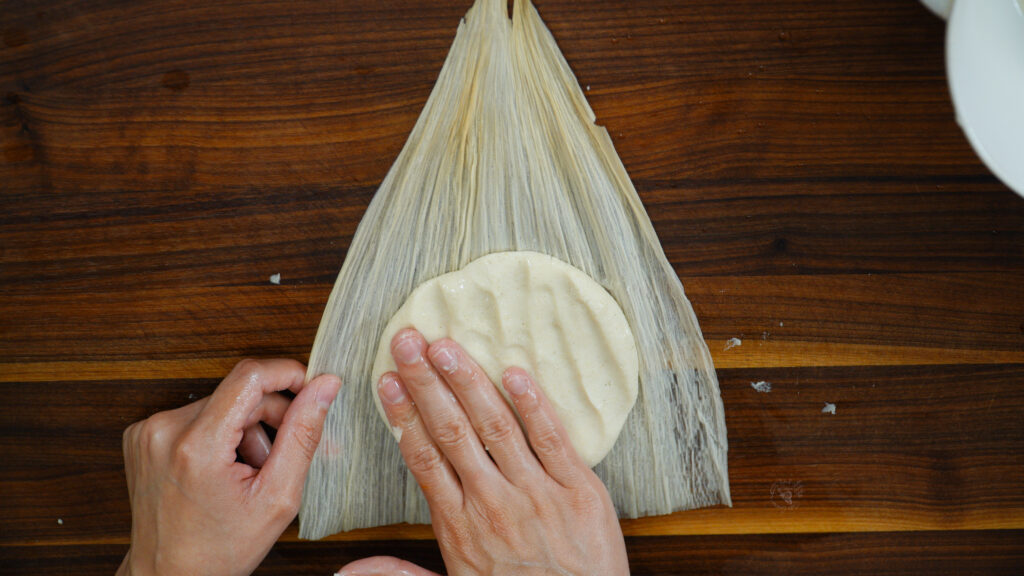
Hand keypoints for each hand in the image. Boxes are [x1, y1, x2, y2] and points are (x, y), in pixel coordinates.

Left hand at [117, 359, 340, 575]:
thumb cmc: (221, 549)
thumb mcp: (278, 497)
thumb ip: (303, 434)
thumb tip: (325, 386)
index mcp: (197, 446)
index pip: (249, 375)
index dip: (288, 374)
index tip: (310, 388)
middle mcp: (164, 430)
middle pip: (238, 391)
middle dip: (268, 416)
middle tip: (276, 458)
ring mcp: (148, 431)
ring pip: (220, 402)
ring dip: (243, 428)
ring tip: (245, 471)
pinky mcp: (142, 434)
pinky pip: (197, 414)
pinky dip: (218, 433)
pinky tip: (220, 468)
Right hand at [339, 329, 628, 575]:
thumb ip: (399, 575)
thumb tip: (346, 572)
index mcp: (461, 526)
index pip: (423, 458)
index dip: (403, 415)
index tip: (388, 381)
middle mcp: (493, 503)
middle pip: (451, 431)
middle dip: (426, 383)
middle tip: (407, 341)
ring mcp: (537, 493)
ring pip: (496, 426)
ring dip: (468, 382)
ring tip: (445, 346)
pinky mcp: (579, 490)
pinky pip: (553, 439)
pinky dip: (533, 404)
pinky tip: (514, 372)